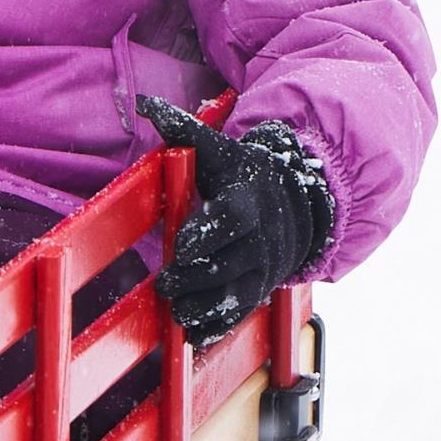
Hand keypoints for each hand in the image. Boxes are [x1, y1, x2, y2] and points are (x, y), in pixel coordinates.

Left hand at [138, 97, 333, 344]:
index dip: (208, 233)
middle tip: (165, 285)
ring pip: (236, 295)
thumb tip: (145, 104)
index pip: (231, 219)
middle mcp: (260, 239)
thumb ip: (182, 129)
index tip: (181, 246)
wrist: (295, 203)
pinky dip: (218, 329)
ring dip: (204, 308)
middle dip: (197, 278)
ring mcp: (263, 269)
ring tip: (176, 312)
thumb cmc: (242, 174)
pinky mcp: (260, 291)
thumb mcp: (217, 150)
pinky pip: (241, 315)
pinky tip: (193, 337)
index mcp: (247, 202)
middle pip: (230, 264)